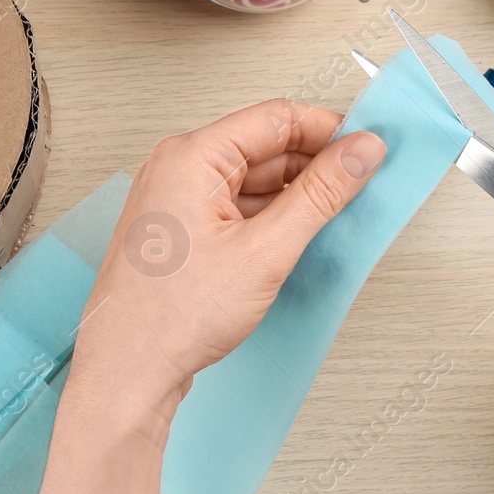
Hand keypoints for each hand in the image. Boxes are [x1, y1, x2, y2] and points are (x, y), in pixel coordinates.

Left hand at [24, 100, 384, 493]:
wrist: (127, 376)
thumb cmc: (170, 319)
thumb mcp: (265, 251)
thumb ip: (320, 194)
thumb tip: (359, 152)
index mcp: (190, 156)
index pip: (276, 117)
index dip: (328, 129)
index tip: (366, 148)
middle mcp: (178, 169)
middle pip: (265, 146)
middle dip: (315, 165)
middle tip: (360, 185)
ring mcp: (177, 201)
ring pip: (254, 179)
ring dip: (296, 195)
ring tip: (334, 218)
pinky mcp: (183, 231)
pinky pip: (239, 206)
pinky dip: (272, 217)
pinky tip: (298, 239)